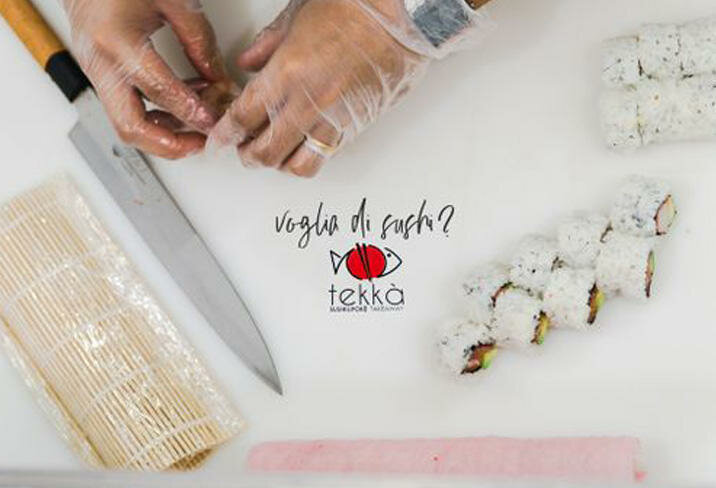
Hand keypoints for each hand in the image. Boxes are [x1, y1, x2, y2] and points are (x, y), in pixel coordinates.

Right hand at [64, 0, 227, 158]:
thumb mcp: (172, 0)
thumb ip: (199, 41)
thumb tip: (219, 77)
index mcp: (117, 41)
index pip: (159, 92)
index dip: (192, 113)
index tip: (214, 122)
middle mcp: (100, 63)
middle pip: (132, 126)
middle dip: (171, 144)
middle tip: (202, 142)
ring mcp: (97, 73)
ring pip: (127, 124)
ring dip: (165, 134)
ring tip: (198, 125)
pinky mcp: (100, 76)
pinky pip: (127, 109)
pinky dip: (155, 117)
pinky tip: (181, 108)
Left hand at [208, 0, 429, 176]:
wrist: (404, 15)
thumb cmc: (356, 7)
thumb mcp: (297, 15)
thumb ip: (267, 45)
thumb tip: (249, 62)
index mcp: (288, 73)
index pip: (244, 118)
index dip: (226, 134)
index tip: (221, 138)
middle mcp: (310, 104)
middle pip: (266, 152)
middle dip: (248, 156)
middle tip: (243, 150)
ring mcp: (336, 119)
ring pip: (298, 165)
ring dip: (280, 164)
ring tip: (275, 153)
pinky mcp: (357, 126)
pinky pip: (327, 155)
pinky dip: (309, 156)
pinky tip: (304, 144)